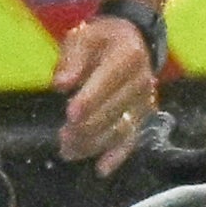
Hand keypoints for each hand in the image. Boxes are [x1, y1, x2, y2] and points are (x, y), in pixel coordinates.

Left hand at [53, 13, 157, 174]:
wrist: (133, 40)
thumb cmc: (101, 39)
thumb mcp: (84, 37)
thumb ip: (72, 60)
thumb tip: (61, 85)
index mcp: (127, 56)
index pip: (108, 81)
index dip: (90, 99)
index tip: (69, 114)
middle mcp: (141, 80)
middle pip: (114, 110)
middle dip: (87, 127)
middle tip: (62, 138)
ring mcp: (144, 102)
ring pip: (120, 129)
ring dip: (93, 144)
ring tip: (67, 151)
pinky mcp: (143, 117)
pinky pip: (131, 139)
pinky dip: (117, 156)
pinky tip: (101, 169)